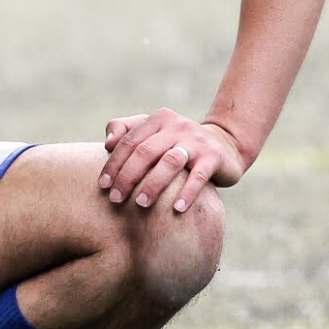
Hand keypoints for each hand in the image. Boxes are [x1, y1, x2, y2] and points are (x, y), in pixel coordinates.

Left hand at [100, 108, 246, 212]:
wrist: (225, 145)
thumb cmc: (177, 144)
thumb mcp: (154, 133)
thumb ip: (127, 131)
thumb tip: (107, 143)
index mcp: (158, 119)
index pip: (129, 141)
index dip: (113, 164)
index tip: (103, 185)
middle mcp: (177, 126)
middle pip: (145, 152)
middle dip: (127, 177)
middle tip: (115, 199)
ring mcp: (196, 141)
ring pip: (169, 162)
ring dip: (152, 184)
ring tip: (140, 204)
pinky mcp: (214, 157)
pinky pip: (198, 176)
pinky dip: (187, 193)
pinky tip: (176, 209)